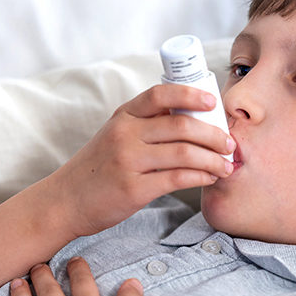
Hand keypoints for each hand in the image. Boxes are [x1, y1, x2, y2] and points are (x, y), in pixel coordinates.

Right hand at [55, 84, 234, 236]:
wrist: (65, 200)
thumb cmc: (98, 168)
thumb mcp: (115, 135)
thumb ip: (146, 126)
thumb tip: (194, 120)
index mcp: (124, 115)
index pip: (161, 94)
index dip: (190, 94)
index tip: (212, 101)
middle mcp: (125, 134)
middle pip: (182, 126)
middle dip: (214, 134)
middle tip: (229, 144)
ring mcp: (129, 161)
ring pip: (185, 153)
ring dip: (213, 159)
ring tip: (226, 165)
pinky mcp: (133, 188)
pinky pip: (177, 178)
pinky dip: (201, 177)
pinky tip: (209, 178)